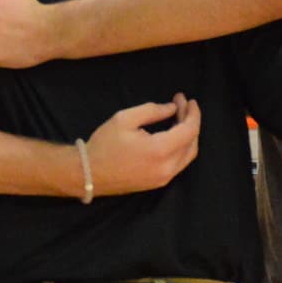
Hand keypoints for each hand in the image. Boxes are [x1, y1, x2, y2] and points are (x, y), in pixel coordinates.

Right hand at [83, 95, 202, 194]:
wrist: (88, 174)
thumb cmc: (104, 144)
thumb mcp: (125, 118)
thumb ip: (152, 111)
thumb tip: (173, 109)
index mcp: (160, 150)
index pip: (190, 130)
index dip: (192, 113)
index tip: (188, 99)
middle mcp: (167, 168)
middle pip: (192, 143)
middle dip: (191, 121)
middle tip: (181, 105)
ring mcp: (164, 179)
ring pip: (188, 155)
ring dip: (188, 135)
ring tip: (179, 118)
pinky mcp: (158, 183)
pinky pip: (179, 164)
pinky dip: (181, 148)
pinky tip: (173, 135)